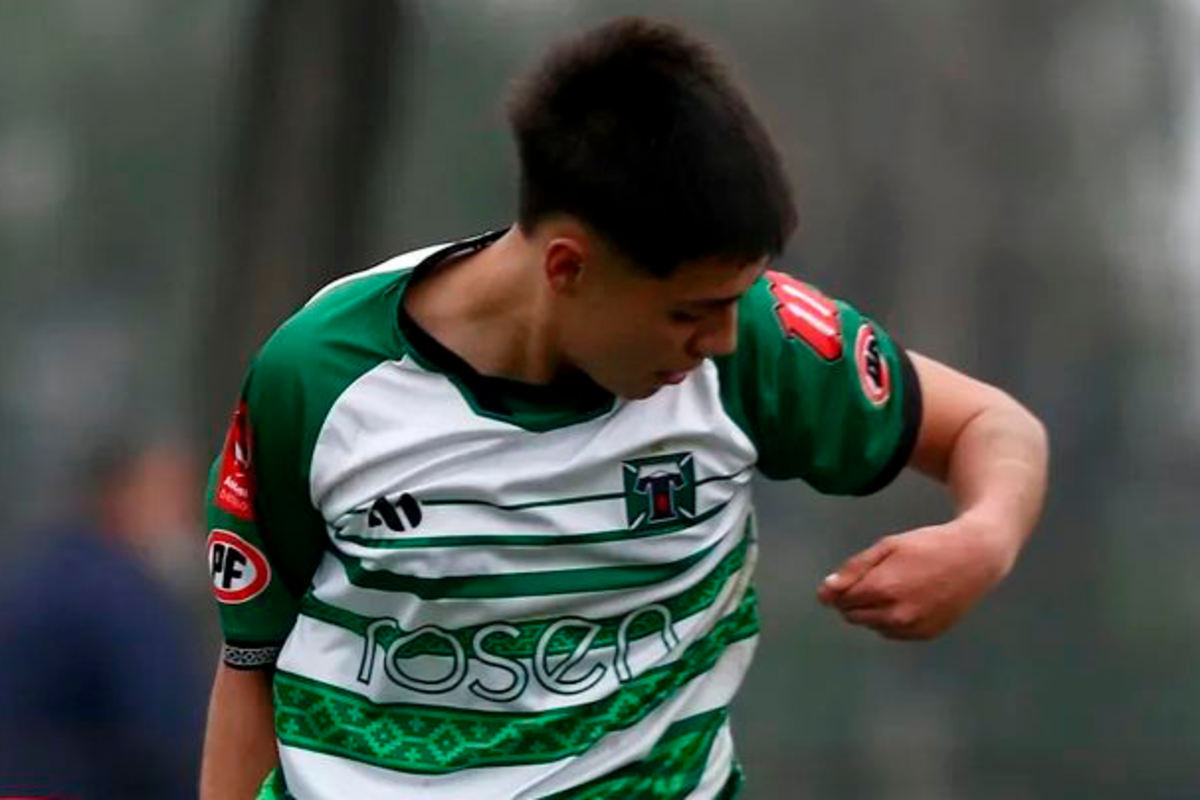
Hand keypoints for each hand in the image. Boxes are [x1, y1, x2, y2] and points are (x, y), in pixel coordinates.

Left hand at [816, 514, 1017, 639]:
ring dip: (873, 611)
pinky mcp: (927, 635)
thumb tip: (825, 592)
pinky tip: (908, 600)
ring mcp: (913, 629)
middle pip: (853, 616)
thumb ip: (854, 570)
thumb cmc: (928, 545)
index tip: (849, 578)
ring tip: (895, 588)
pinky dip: (892, 621)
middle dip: (854, 600)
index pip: (841, 601)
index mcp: (882, 589)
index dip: (839, 589)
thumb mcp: (887, 546)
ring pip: (872, 626)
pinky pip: (893, 633)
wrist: (975, 558)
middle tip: (874, 580)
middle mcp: (895, 615)